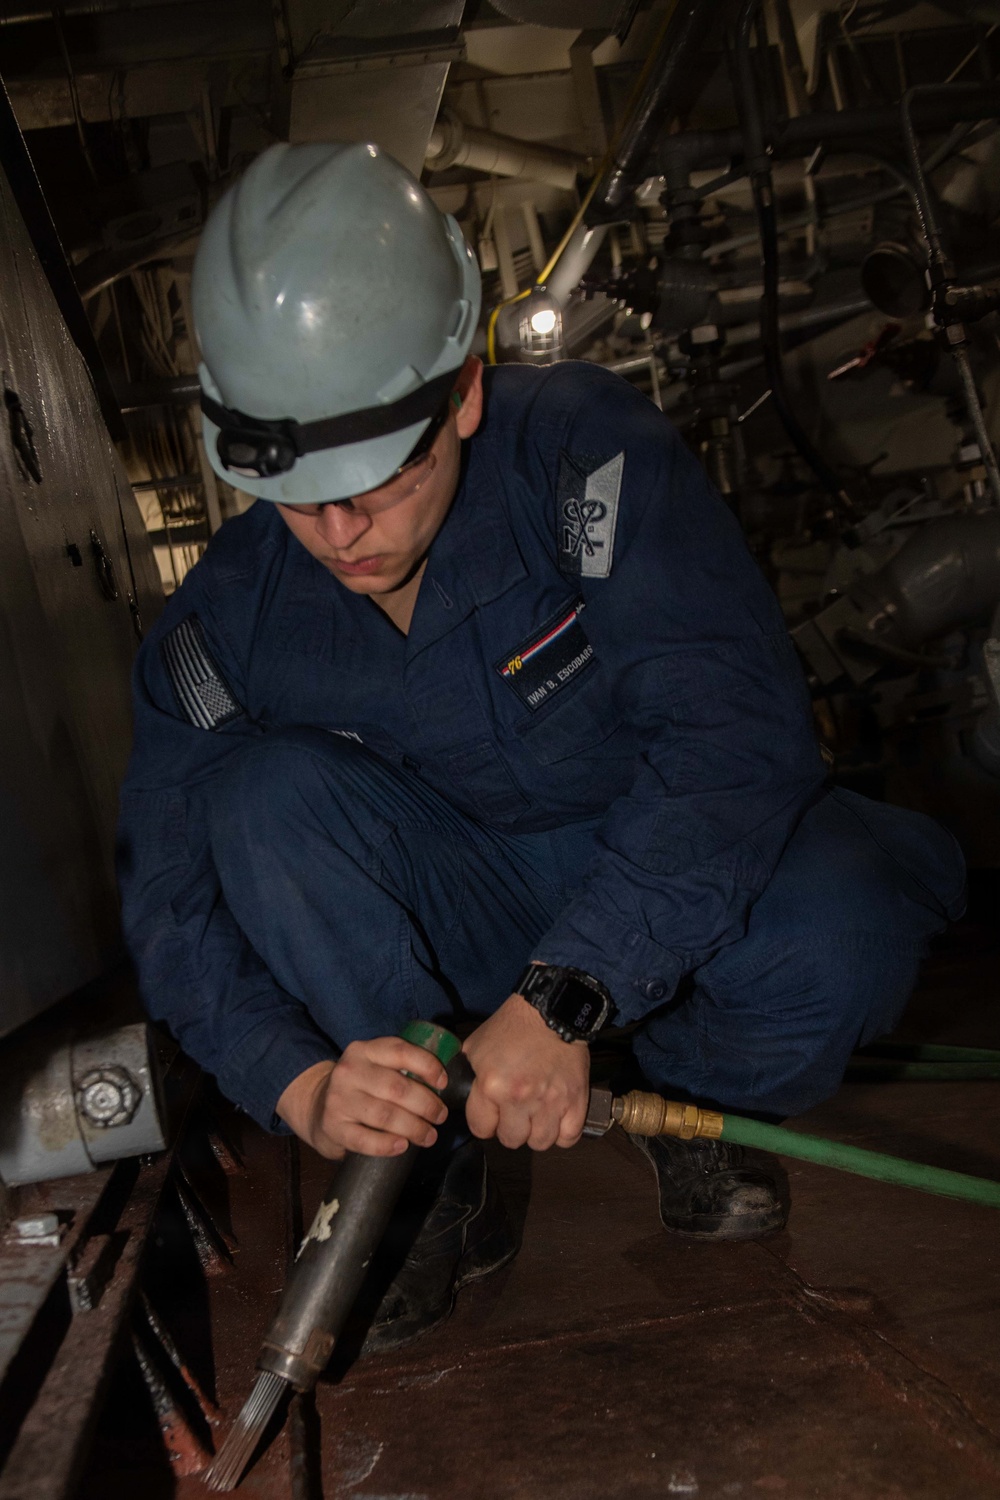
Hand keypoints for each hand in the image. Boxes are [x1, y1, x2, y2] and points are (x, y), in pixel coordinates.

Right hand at [275, 1038, 448, 1159]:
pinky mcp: (333, 1127)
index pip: (401, 1051)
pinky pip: (364, 1139)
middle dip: (426, 1104)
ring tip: (429, 1136)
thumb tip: (443, 1083)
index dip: (427, 1066)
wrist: (317, 1106)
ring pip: (385, 1115)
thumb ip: (400, 1067)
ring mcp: (338, 1099)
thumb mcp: (374, 1066)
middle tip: (441, 1116)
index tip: (443, 1083)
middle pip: (397, 1088)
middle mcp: (349, 1071)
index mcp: (364, 1050)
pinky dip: (387, 1144)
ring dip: (414, 1127)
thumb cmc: (360, 1086)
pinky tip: (402, 1146)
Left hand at [462, 994, 589, 1150]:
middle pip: (511, 1140)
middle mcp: (520, 1098)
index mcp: (492, 1085)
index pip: (481, 1129)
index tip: (491, 1114)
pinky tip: (556, 1119)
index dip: (485, 1122)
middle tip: (514, 1113)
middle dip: (510, 1128)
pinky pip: (568, 1137)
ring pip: (540, 1143)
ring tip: (536, 1116)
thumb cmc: (513, 1026)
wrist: (551, 1010)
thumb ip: (466, 1075)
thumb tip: (457, 1094)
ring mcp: (551, 1102)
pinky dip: (562, 1132)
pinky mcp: (576, 1100)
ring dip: (536, 1132)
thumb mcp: (476, 1046)